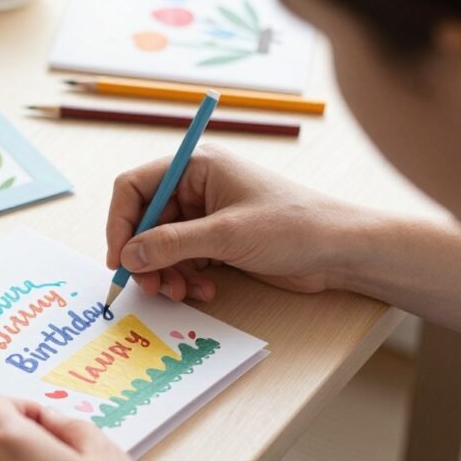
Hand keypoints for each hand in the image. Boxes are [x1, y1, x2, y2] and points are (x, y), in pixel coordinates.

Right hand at [107, 144, 359, 300]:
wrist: (340, 251)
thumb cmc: (293, 226)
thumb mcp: (226, 235)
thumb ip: (172, 244)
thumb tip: (128, 256)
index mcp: (196, 167)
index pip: (136, 187)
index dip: (121, 222)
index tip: (119, 258)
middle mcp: (196, 188)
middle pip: (145, 222)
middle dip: (145, 257)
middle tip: (150, 287)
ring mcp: (206, 217)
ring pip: (161, 247)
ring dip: (165, 273)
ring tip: (180, 293)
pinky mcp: (217, 243)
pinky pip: (182, 261)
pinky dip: (185, 279)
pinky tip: (204, 291)